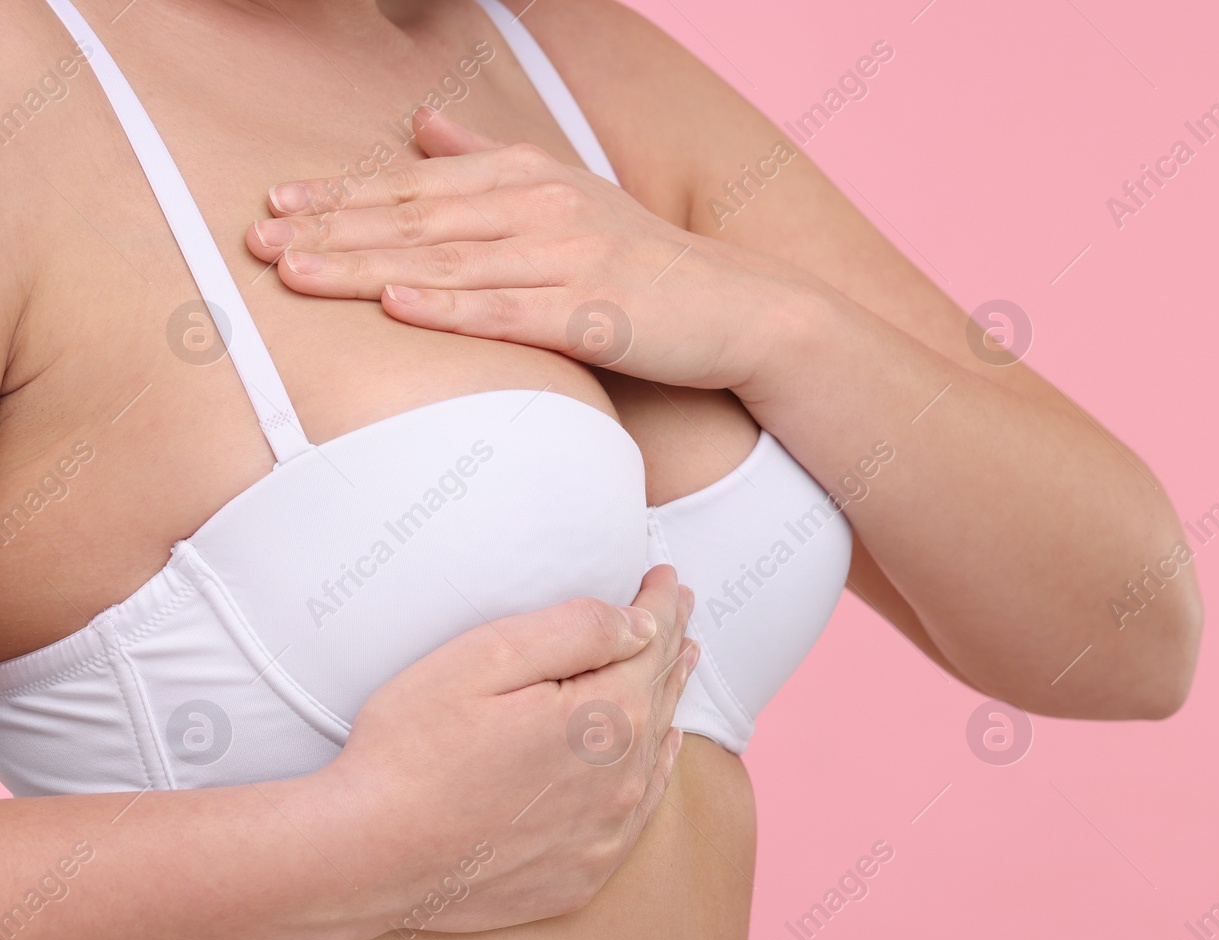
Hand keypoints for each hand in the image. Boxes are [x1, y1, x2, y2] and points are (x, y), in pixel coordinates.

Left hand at [245, 109, 813, 393]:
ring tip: (297, 273)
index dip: (342, 196)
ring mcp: (567, 259)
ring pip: (447, 264)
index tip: (275, 203)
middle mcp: (541, 208)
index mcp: (529, 177)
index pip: (417, 187)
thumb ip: (490, 160)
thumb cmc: (647, 259)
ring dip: (367, 269)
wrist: (739, 307)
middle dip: (332, 231)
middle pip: (417, 221)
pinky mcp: (592, 314)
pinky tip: (397, 306)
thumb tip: (421, 126)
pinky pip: (508, 312)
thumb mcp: (569, 193)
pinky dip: (450, 309)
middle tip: (257, 241)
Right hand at [309, 564, 699, 932]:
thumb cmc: (412, 748)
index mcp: (606, 718)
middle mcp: (622, 779)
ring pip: (656, 752)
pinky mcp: (583, 874)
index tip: (667, 575)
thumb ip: (577, 631)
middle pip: (660, 695)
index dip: (662, 603)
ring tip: (679, 664)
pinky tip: (659, 753)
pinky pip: (639, 812)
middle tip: (680, 609)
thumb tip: (643, 622)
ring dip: (667, 704)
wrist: (366, 857)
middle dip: (670, 645)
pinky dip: (653, 771)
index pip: (652, 643)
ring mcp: (605, 833)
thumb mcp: (487, 658)